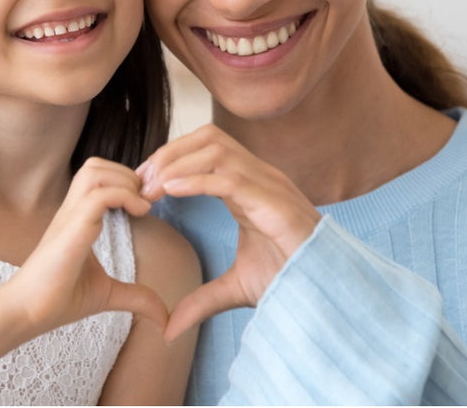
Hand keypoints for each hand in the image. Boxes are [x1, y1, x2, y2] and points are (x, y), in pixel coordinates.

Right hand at [9, 157, 167, 334]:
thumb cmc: (58, 300)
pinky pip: (98, 195)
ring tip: (142, 204)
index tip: (147, 202)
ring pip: (95, 171)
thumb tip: (164, 317)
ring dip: (125, 181)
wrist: (25, 314)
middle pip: (96, 165)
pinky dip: (123, 196)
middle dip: (128, 174)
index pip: (99, 176)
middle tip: (147, 200)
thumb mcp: (107, 294)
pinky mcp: (71, 229)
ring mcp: (69, 216)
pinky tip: (140, 213)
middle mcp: (72, 210)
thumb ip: (136, 297)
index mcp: (77, 217)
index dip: (126, 180)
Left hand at [137, 124, 320, 342]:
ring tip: (151, 188)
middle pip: (208, 137)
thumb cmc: (291, 281)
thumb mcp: (236, 288)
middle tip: (141, 182)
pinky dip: (197, 180)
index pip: (206, 148)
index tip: (142, 183)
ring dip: (178, 163)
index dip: (171, 158)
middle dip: (170, 153)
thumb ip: (201, 300)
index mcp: (251, 185)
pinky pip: (230, 179)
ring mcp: (270, 186)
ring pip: (217, 150)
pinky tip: (171, 190)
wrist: (325, 294)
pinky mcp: (275, 204)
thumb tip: (169, 328)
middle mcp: (261, 177)